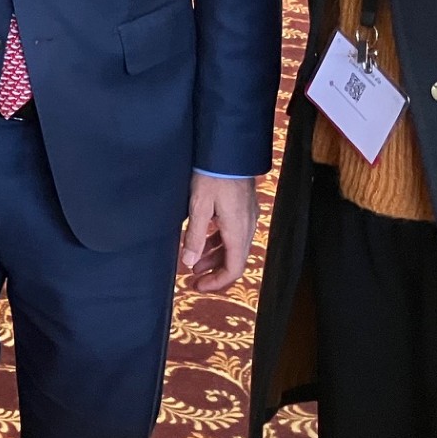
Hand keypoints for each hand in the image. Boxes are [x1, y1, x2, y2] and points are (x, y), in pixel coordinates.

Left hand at [181, 174, 257, 293]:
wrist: (228, 150)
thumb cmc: (213, 175)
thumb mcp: (199, 207)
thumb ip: (195, 236)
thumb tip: (189, 263)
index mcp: (238, 230)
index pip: (234, 268)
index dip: (217, 282)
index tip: (199, 287)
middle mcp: (247, 227)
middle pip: (234, 259)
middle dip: (214, 272)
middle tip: (193, 279)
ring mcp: (247, 217)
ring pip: (233, 246)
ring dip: (215, 256)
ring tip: (194, 261)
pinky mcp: (244, 208)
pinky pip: (233, 233)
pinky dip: (219, 242)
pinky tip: (203, 240)